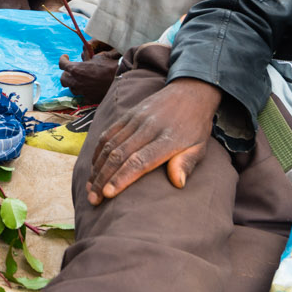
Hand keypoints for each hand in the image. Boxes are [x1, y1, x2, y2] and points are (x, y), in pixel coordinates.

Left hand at [59, 47, 121, 103]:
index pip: (62, 64)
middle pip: (63, 78)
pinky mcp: (89, 99)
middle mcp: (76, 81)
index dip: (63, 59)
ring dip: (73, 83)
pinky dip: (83, 92)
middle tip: (71, 70)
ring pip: (71, 89)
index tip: (66, 57)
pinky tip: (87, 89)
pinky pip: (82, 97)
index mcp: (76, 69)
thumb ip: (89, 56)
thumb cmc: (110, 66)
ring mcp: (82, 91)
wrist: (121, 80)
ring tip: (79, 80)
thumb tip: (86, 55)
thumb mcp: (99, 57)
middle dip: (66, 73)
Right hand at [85, 77, 221, 204]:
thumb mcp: (200, 147)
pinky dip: (97, 152)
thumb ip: (187, 163)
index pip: (140, 161)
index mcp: (168, 138)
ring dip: (97, 169)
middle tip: (94, 199)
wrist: (190, 92)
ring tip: (91, 189)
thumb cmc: (195, 126)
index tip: (108, 194)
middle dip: (103, 179)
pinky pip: (107, 134)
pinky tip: (94, 169)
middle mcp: (148, 127)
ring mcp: (135, 119)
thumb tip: (178, 183)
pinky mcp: (127, 115)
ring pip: (109, 145)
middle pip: (119, 155)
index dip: (122, 178)